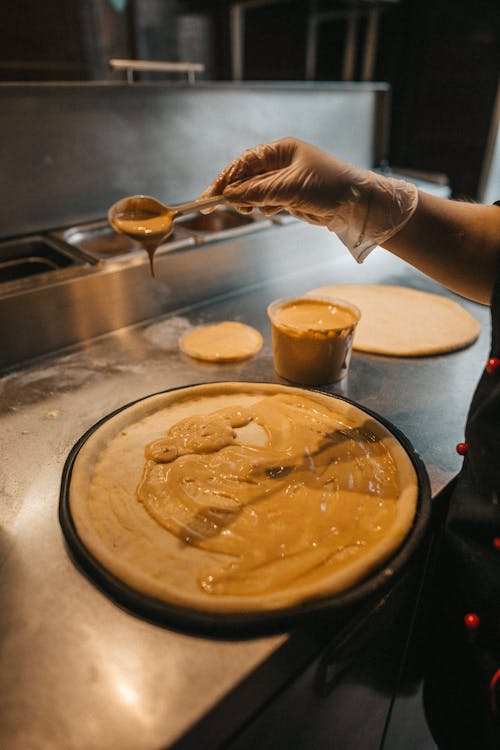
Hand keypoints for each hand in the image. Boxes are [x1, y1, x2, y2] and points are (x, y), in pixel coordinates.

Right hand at [202, 137, 417, 261]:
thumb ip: (259, 191)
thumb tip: (231, 195)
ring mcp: (286, 180)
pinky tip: (264, 213)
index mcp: (281, 150)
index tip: (211, 195)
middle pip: (247, 176)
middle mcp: (282, 163)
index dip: (226, 178)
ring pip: (256, 191)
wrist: (358, 205)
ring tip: (246, 210)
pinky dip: (262, 207)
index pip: (245, 163)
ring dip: (248, 201)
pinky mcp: (292, 197)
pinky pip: (268, 201)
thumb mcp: (291, 188)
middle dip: (233, 191)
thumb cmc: (330, 187)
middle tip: (215, 206)